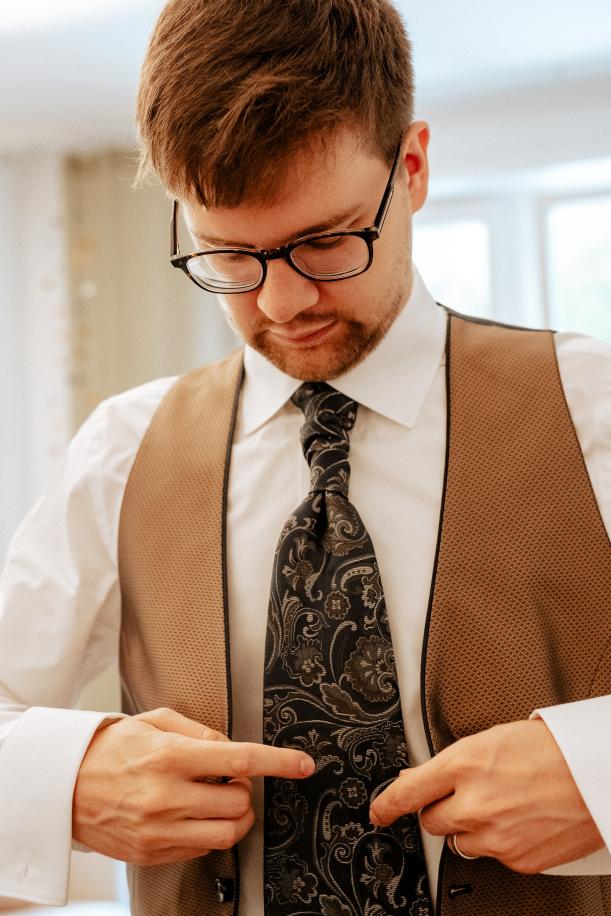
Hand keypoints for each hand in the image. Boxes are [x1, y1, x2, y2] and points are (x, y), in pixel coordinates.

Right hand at [73, 707, 314, 865]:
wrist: (64, 787)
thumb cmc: (110, 749)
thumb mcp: (153, 722)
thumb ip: (198, 731)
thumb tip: (230, 745)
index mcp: (170, 757)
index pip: (239, 760)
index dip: (278, 762)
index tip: (302, 764)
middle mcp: (167, 796)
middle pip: (239, 801)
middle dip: (244, 790)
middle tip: (228, 779)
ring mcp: (161, 830)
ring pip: (228, 831)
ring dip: (235, 814)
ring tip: (217, 800)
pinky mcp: (154, 853)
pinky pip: (203, 848)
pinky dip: (209, 831)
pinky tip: (192, 814)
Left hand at [369, 719, 604, 873]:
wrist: (597, 775)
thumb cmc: (552, 749)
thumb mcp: (492, 740)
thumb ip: (453, 763)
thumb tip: (421, 778)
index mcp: (464, 764)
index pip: (407, 792)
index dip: (386, 805)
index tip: (378, 812)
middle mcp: (474, 803)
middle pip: (431, 821)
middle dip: (441, 809)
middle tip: (465, 796)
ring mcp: (495, 836)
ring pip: (460, 841)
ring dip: (469, 827)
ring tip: (500, 805)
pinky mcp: (516, 860)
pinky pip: (492, 855)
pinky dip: (499, 841)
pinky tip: (518, 820)